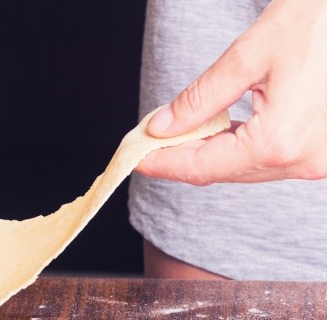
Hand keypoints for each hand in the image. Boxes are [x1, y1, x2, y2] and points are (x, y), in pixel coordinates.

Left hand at [135, 0, 326, 184]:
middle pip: (223, 172)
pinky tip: (217, 131)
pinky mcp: (324, 150)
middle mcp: (302, 161)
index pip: (202, 167)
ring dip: (210, 153)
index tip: (135, 158)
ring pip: (246, 168)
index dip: (164, 163)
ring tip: (177, 134)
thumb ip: (201, 97)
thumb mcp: (248, 55)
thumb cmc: (319, 22)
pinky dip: (239, 147)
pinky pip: (270, 157)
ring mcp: (318, 160)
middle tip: (149, 143)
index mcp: (279, 142)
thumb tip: (163, 126)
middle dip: (183, 157)